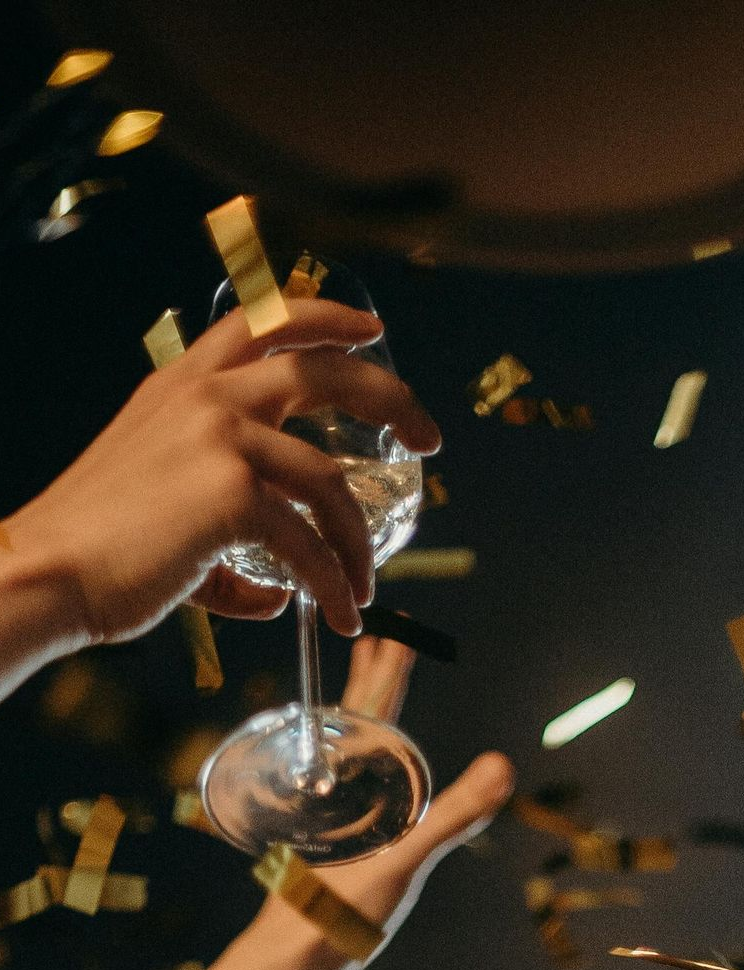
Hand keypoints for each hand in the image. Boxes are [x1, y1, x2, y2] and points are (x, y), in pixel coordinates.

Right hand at [3, 298, 440, 649]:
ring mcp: (222, 438)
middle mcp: (207, 396)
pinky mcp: (232, 495)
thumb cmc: (97, 547)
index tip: (372, 330)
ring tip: (363, 588)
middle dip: (392, 398)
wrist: (51, 569)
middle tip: (429, 438)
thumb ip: (225, 530)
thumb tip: (278, 591)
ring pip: (330, 480)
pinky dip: (333, 585)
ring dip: (358, 542)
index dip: (327, 316)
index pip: (265, 319)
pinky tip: (337, 615)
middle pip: (324, 371)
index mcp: (184, 384)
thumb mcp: (159, 504)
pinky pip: (310, 543)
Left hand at [268, 639, 513, 969]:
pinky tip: (366, 795)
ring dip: (361, 728)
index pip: (371, 716)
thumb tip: (504, 766)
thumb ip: (452, 816)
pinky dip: (360, 782)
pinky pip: (349, 803)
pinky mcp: (331, 860)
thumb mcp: (402, 862)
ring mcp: (333, 830)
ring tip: (367, 701)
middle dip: (371, 687)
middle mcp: (336, 803)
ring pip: (348, 764)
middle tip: (380, 640)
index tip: (394, 630)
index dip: (386, 674)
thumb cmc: (336, 914)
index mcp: (351, 790)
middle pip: (355, 731)